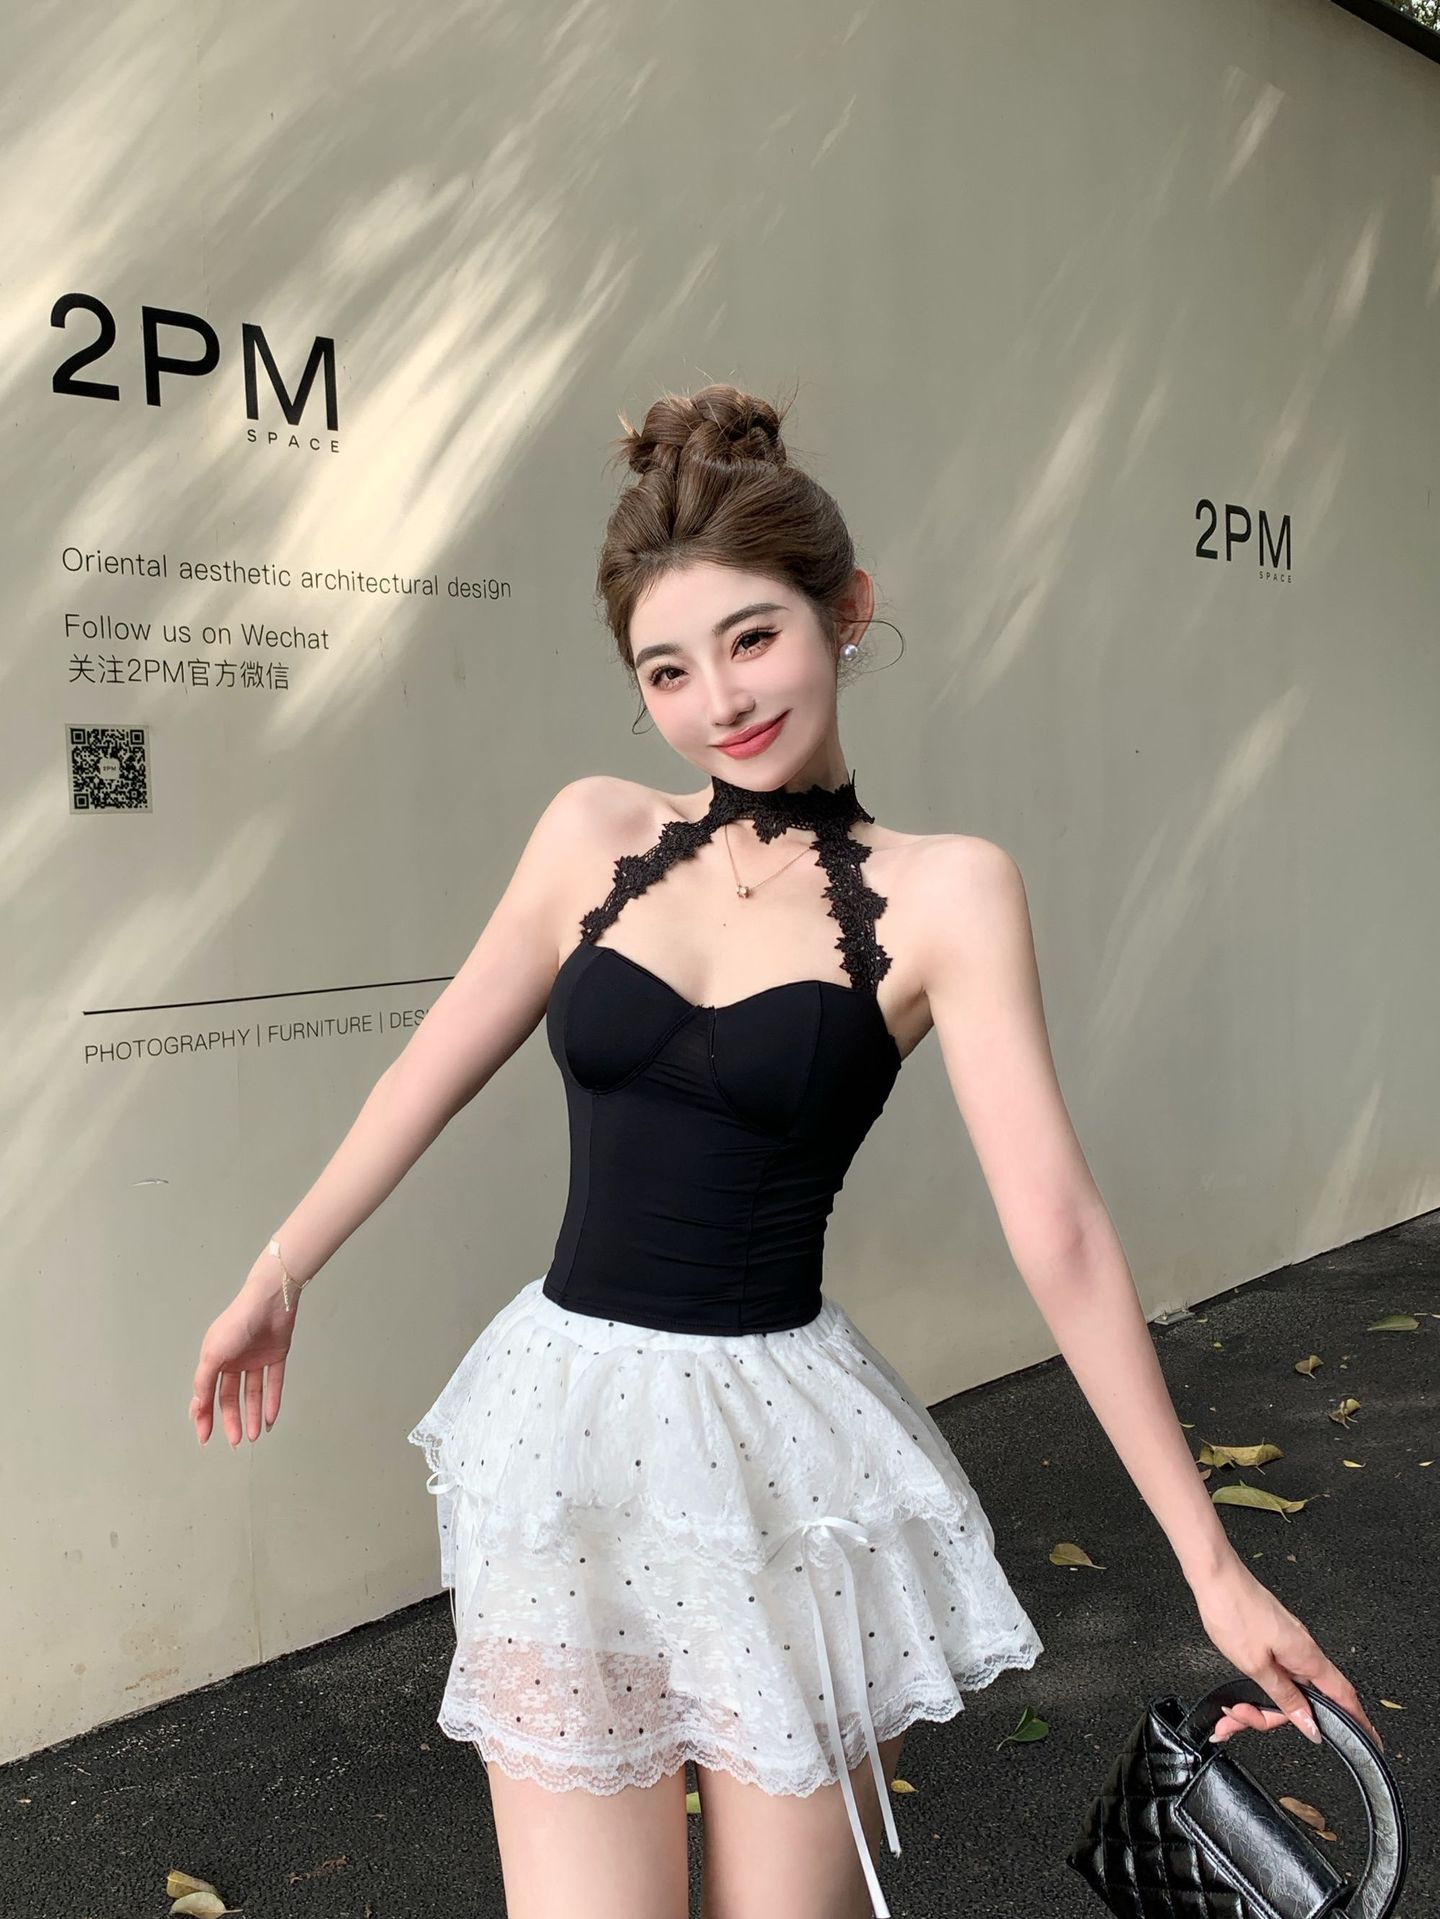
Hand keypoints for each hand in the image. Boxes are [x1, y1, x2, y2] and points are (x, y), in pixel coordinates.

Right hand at [189, 1259, 300, 1446]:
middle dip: (232, 1420)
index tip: (205, 1437)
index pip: (208, 1394)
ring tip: (255, 1436)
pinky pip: (274, 1383)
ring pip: (253, 1393)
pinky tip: (271, 1419)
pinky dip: (273, 1401)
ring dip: (253, 1415)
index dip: (205, 1416)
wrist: (269, 1301)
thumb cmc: (237, 1323)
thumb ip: (204, 1381)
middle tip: (236, 1442)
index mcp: (215, 1359)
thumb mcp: (213, 1354)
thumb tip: (197, 1407)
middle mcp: (234, 1361)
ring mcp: (255, 1359)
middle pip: (231, 1397)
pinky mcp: (276, 1356)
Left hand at [1191, 1554, 1384, 1752]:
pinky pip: (1271, 1676)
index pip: (1343, 1697)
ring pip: (1282, 1691)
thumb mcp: (1256, 1665)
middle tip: (1243, 1716)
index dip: (1358, 1721)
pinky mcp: (1271, 1640)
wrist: (1214, 1576)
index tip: (1369, 1742)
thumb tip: (1310, 1724)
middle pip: (1302, 1701)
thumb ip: (1284, 1696)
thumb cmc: (1233, 1610)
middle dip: (1271, 1716)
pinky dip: (1254, 1691)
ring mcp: (1287, 1645)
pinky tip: (1234, 1701)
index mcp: (1307, 1657)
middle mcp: (1302, 1650)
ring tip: (1231, 1711)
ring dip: (1256, 1706)